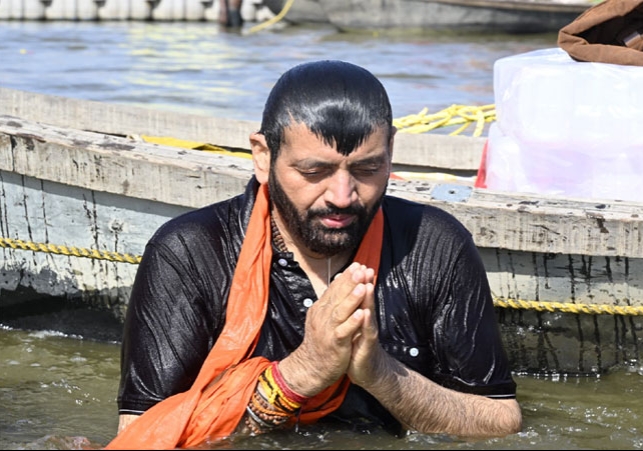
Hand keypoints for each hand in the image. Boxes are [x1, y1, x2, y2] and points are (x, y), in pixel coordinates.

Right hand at [278, 262, 372, 395]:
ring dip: (351, 299)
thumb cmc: (322, 340)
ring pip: (340, 311)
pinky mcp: (335, 343)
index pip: (334, 288)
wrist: (312, 367)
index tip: (357, 264)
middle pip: (337, 296)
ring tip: (362, 287)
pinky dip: (353, 322)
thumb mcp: (323, 316)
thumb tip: (339, 279)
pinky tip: (362, 314)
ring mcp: (328, 329)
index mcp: (321, 308)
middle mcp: (323, 316)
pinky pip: (344, 331)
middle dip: (350, 282)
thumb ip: (332, 299)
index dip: (346, 277)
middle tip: (360, 269)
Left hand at [346, 270, 385, 387]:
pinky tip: (365, 314)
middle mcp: (365, 320)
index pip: (358, 295)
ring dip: (368, 299)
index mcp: (359, 314)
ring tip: (367, 285)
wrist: (366, 369)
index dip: (356, 280)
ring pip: (369, 313)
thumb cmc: (356, 345)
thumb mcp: (351, 325)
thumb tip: (345, 292)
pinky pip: (367, 333)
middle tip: (365, 267)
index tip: (356, 264)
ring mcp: (368, 332)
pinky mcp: (368, 345)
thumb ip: (350, 309)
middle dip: (365, 283)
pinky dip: (366, 323)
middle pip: (365, 299)